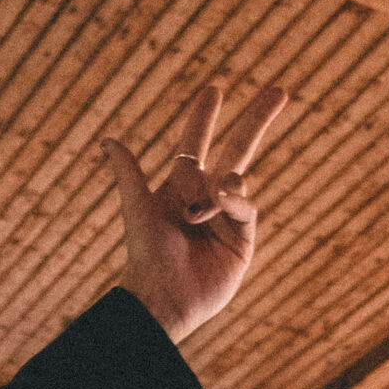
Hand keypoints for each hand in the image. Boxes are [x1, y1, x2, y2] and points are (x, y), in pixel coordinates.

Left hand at [104, 80, 288, 343]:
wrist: (164, 299)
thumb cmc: (146, 255)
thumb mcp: (137, 208)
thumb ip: (128, 173)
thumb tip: (108, 141)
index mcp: (182, 185)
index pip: (196, 141)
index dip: (204, 116)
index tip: (215, 89)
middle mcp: (208, 196)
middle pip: (238, 147)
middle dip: (257, 118)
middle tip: (280, 90)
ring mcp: (228, 217)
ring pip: (241, 180)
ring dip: (226, 185)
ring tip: (204, 208)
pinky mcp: (242, 241)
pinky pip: (246, 209)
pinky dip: (236, 203)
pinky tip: (222, 206)